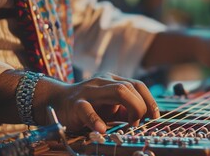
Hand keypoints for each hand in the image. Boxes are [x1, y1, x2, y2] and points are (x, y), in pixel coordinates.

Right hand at [42, 76, 158, 132]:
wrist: (55, 101)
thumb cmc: (87, 105)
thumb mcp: (109, 107)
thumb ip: (126, 110)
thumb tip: (147, 118)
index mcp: (113, 80)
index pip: (137, 85)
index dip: (149, 100)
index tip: (155, 116)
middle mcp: (103, 82)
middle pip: (130, 87)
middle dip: (141, 105)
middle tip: (139, 123)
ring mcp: (90, 91)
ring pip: (117, 91)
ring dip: (131, 108)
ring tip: (131, 124)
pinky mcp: (76, 104)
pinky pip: (88, 110)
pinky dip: (96, 120)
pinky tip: (102, 129)